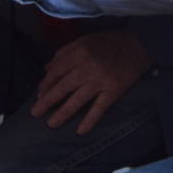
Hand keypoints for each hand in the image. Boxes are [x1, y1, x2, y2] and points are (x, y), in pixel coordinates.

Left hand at [31, 33, 148, 133]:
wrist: (137, 46)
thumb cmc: (107, 43)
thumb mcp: (83, 41)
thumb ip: (63, 54)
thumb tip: (46, 69)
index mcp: (79, 53)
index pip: (56, 72)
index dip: (46, 85)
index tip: (39, 95)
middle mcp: (88, 67)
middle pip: (63, 88)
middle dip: (47, 102)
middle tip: (35, 113)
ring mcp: (101, 80)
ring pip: (78, 100)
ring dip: (63, 113)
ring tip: (52, 124)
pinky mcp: (113, 91)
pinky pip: (99, 108)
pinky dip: (90, 120)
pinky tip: (80, 131)